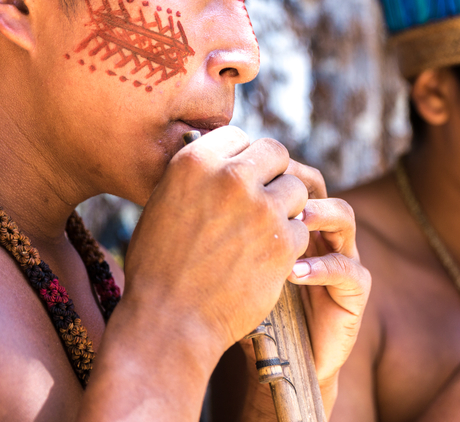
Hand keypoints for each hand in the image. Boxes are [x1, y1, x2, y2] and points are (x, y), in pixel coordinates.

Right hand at [121, 126, 311, 356]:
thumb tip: (223, 156)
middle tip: (262, 200)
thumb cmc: (158, 266)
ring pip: (295, 189)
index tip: (238, 179)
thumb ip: (197, 175)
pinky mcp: (284, 242)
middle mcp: (231, 178)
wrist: (170, 323)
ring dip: (285, 208)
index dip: (240, 157)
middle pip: (276, 153)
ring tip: (261, 233)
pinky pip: (301, 228)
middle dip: (272, 174)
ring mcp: (262, 209)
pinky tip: (266, 259)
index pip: (238, 136)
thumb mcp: (162, 204)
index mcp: (196, 162)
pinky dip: (288, 243)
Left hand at [238, 159, 369, 409]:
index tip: (240, 170)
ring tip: (294, 219)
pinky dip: (322, 267)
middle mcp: (316, 232)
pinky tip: (293, 273)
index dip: (270, 167)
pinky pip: (349, 270)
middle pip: (318, 186)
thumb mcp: (220, 262)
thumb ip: (214, 228)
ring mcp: (340, 258)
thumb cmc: (234, 309)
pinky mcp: (353, 293)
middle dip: (294, 182)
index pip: (286, 174)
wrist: (266, 369)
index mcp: (285, 219)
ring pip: (344, 216)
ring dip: (318, 214)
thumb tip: (179, 185)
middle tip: (269, 185)